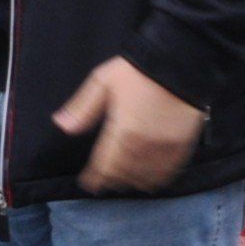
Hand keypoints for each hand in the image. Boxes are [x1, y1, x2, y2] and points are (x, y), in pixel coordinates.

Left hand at [52, 57, 205, 194]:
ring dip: (131, 181)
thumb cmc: (138, 71)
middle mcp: (144, 146)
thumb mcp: (103, 82)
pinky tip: (149, 178)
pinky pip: (168, 173)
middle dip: (111, 180)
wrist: (180, 62)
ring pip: (145, 177)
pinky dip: (155, 179)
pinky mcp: (183, 146)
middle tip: (103, 182)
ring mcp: (165, 148)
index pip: (104, 165)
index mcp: (122, 132)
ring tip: (123, 181)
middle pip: (124, 175)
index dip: (95, 178)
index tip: (88, 183)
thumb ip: (83, 108)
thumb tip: (61, 126)